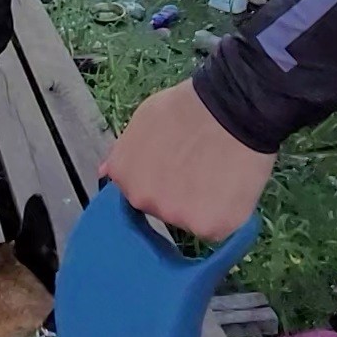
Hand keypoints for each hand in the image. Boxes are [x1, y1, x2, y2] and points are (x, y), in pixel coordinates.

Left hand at [100, 80, 275, 240]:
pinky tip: (231, 187)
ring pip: (189, 220)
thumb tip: (105, 172)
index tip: (176, 165)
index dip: (160, 178)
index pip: (137, 190)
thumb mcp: (143, 120)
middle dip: (178, 194)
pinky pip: (216, 228)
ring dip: (201, 205)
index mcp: (124, 175)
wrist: (230, 108)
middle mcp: (143, 200)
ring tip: (217, 173)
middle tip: (199, 167)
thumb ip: (125, 152)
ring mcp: (175, 216)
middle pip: (161, 208)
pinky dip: (225, 213)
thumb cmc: (187, 107)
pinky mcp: (209, 227)